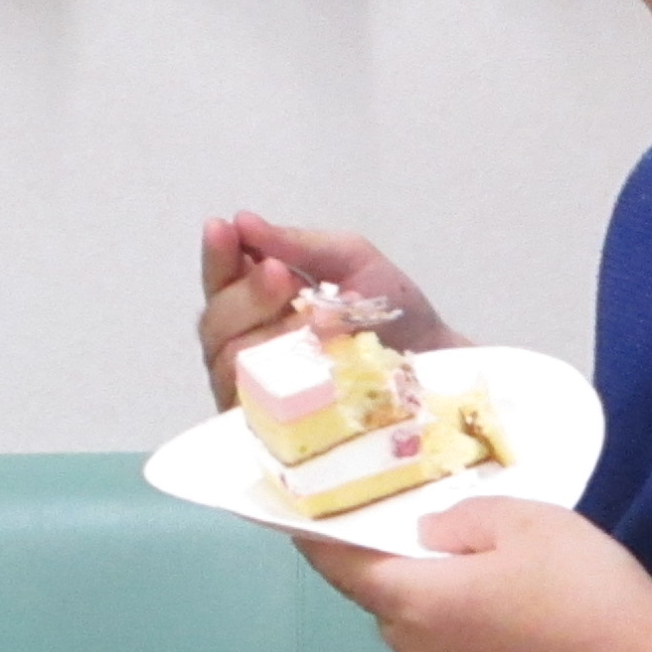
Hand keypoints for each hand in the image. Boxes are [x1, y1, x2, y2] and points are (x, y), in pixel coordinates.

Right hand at [198, 211, 466, 407]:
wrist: (436, 365)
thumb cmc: (392, 314)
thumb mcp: (351, 261)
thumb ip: (299, 244)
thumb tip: (244, 222)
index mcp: (259, 304)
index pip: (220, 280)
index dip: (216, 256)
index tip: (223, 229)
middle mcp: (248, 347)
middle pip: (215, 322)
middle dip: (246, 293)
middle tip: (282, 274)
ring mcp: (259, 391)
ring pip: (229, 360)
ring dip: (268, 331)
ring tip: (312, 315)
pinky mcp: (275, 428)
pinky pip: (256, 402)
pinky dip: (280, 373)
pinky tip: (310, 356)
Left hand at [296, 498, 651, 651]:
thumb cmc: (584, 596)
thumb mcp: (530, 523)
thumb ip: (464, 520)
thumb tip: (430, 538)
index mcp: (413, 604)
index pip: (340, 566)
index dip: (317, 535)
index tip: (299, 509)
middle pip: (391, 598)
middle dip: (408, 563)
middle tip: (447, 524)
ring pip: (430, 629)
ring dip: (449, 599)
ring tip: (502, 568)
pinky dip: (478, 630)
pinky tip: (529, 616)